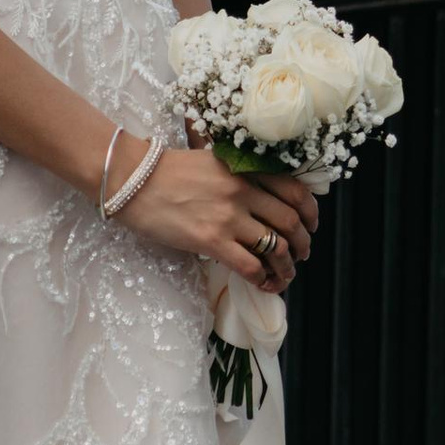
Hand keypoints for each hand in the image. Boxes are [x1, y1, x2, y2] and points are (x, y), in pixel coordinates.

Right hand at [123, 141, 319, 285]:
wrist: (133, 180)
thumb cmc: (166, 171)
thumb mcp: (212, 161)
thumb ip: (238, 175)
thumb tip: (260, 199)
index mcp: (246, 169)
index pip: (295, 191)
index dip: (310, 213)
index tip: (311, 225)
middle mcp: (243, 191)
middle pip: (291, 222)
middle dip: (303, 243)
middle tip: (301, 254)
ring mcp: (229, 216)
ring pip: (276, 247)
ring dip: (286, 266)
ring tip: (284, 275)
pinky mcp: (211, 240)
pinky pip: (250, 266)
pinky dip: (262, 279)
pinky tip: (261, 283)